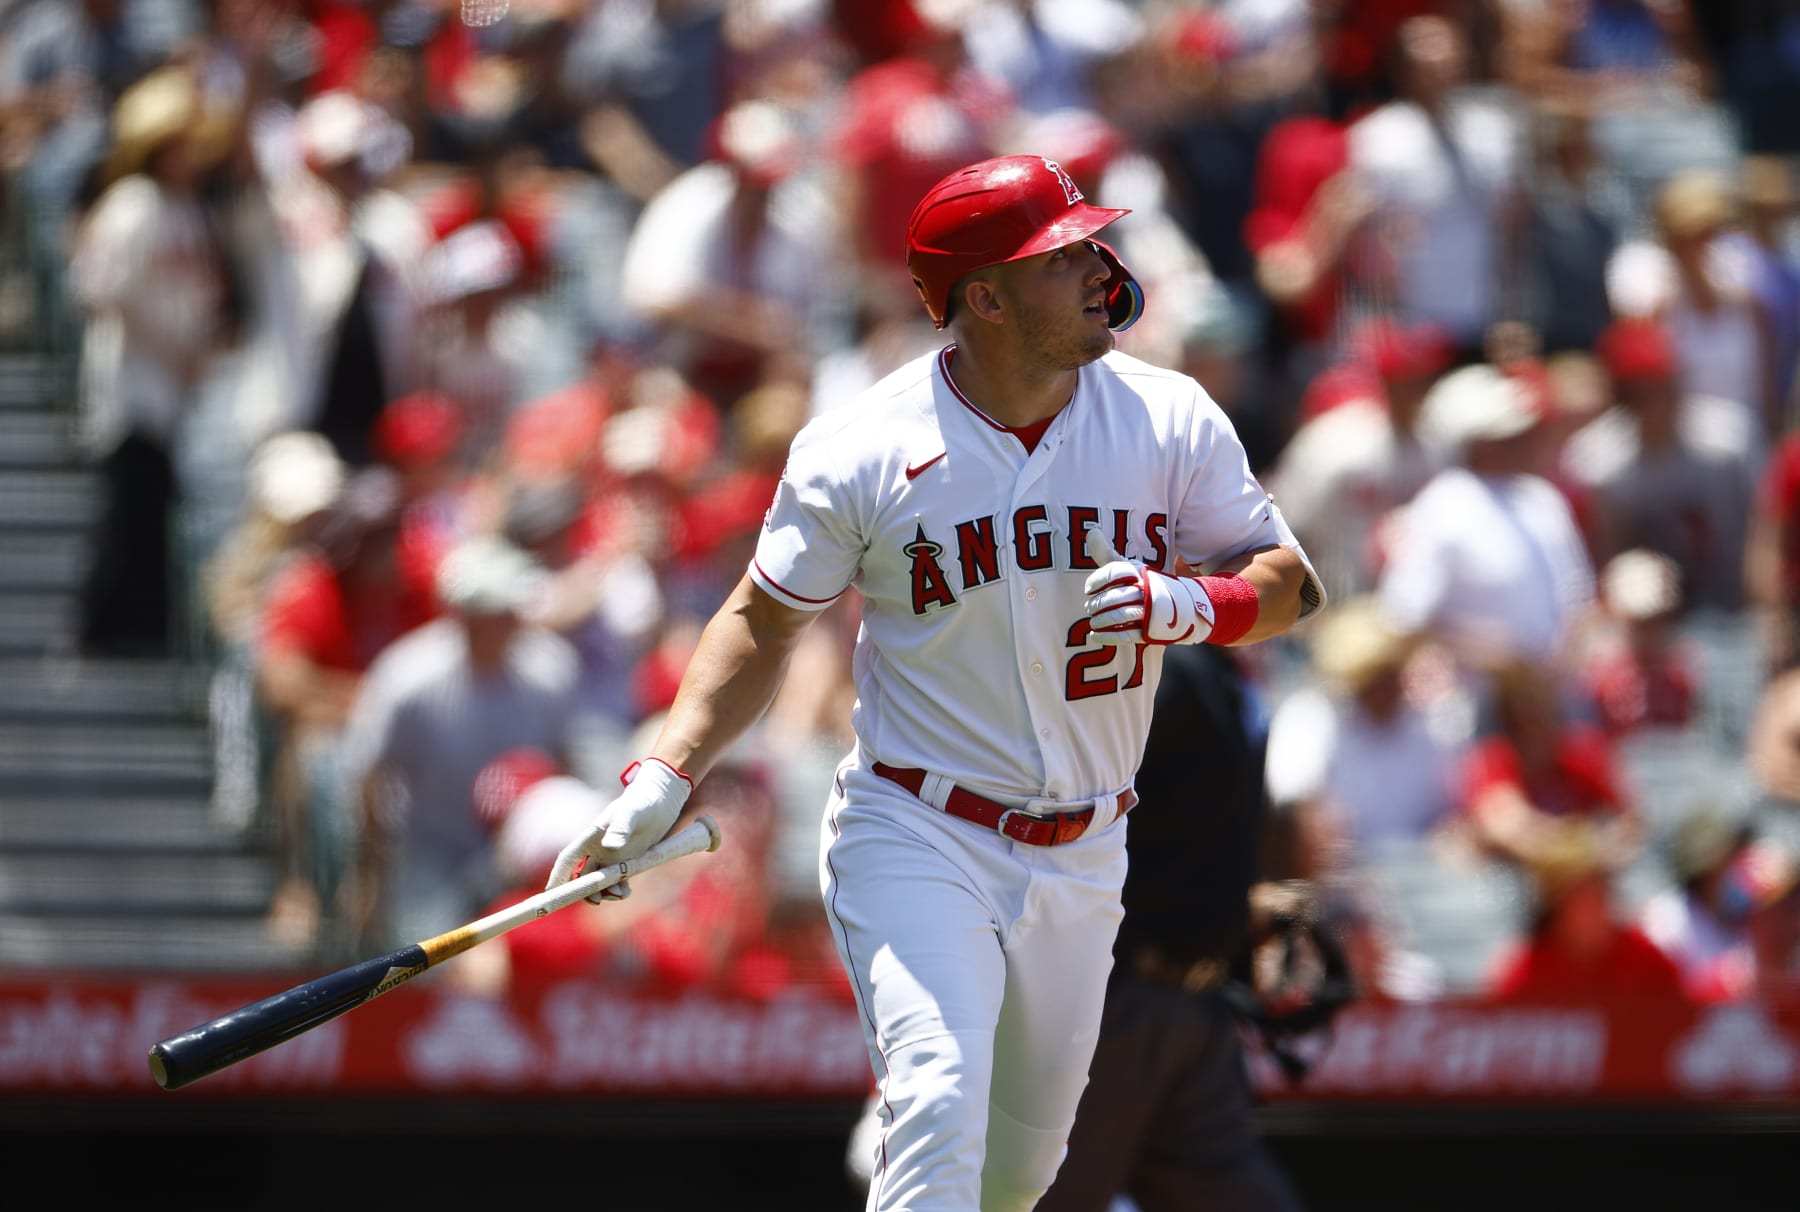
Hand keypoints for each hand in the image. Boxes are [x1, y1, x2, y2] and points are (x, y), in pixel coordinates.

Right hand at [545, 758, 691, 901]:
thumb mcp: (631, 813)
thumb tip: (610, 846)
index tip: (550, 892)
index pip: (568, 859)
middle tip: (596, 900)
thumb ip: (621, 828)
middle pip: (582, 876)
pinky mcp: (626, 863)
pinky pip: (617, 882)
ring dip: (605, 892)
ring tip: (621, 894)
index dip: (558, 875)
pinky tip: (627, 892)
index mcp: (591, 836)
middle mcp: (598, 849)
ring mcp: (611, 858)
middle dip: (585, 891)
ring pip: (600, 882)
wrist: (661, 802)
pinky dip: (619, 890)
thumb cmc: (641, 802)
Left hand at [1082, 529, 1214, 645]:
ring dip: (1101, 620)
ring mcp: (1149, 611)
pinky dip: (1107, 636)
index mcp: (1139, 573)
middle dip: (1097, 604)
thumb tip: (1091, 531)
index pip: (1115, 572)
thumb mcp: (1129, 567)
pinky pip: (1125, 635)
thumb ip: (1107, 554)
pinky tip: (1095, 635)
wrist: (1180, 607)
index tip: (1088, 588)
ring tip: (1093, 621)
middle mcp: (1145, 590)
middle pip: (1114, 597)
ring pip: (1119, 616)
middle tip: (1089, 607)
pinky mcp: (1148, 630)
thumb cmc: (1145, 584)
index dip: (1098, 580)